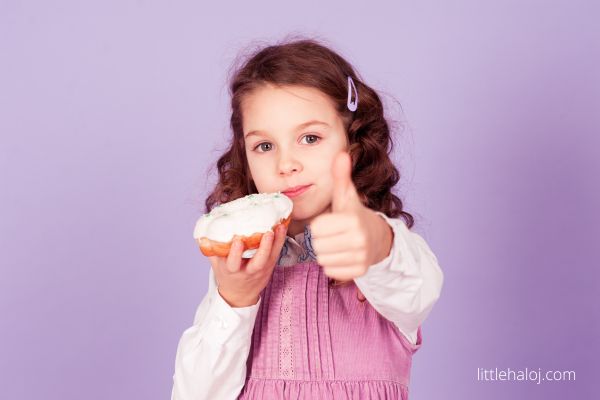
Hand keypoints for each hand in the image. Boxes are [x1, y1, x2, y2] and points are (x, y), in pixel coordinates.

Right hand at [207, 223, 287, 306]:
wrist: (240, 295)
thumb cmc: (226, 275)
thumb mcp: (216, 265)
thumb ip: (211, 249)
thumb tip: (203, 232)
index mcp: (231, 271)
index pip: (233, 264)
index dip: (235, 253)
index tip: (237, 241)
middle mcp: (248, 272)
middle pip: (258, 263)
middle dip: (263, 249)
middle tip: (267, 233)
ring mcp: (261, 270)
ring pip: (270, 258)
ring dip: (276, 242)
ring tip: (279, 227)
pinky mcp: (270, 267)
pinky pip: (276, 254)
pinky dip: (280, 241)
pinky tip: (282, 228)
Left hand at [310, 151, 392, 281]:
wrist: (378, 238)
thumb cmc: (355, 215)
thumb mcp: (347, 196)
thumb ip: (341, 176)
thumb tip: (341, 153)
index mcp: (352, 220)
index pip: (316, 228)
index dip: (320, 225)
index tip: (330, 222)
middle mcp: (358, 239)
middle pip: (317, 245)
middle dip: (321, 240)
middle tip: (333, 234)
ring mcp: (361, 257)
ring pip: (322, 259)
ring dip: (325, 253)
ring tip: (337, 244)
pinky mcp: (360, 271)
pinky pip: (331, 271)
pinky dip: (333, 265)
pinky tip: (342, 255)